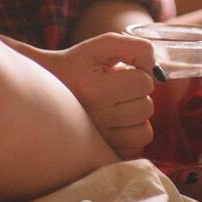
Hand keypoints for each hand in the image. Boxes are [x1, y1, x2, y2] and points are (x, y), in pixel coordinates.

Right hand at [45, 32, 158, 159]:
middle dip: (137, 95)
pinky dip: (129, 136)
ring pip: (144, 132)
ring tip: (115, 107)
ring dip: (135, 117)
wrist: (44, 91)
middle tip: (116, 89)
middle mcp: (95, 119)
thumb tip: (157, 72)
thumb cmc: (78, 64)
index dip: (138, 73)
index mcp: (94, 90)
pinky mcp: (99, 156)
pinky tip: (115, 124)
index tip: (119, 73)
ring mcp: (97, 142)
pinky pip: (134, 149)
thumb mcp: (103, 45)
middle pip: (147, 108)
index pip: (144, 82)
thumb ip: (136, 48)